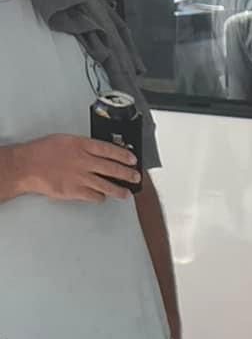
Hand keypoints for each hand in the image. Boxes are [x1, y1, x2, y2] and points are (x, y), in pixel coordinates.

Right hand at [7, 134, 140, 201]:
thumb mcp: (64, 141)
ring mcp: (81, 177)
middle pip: (113, 169)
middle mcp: (84, 161)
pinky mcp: (77, 191)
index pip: (109, 150)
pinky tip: (102, 196)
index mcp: (80, 145)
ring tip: (126, 193)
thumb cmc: (42, 152)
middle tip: (136, 177)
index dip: (123, 155)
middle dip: (128, 174)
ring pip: (108, 186)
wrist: (27, 166)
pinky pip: (95, 196)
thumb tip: (98, 153)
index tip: (133, 160)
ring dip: (120, 190)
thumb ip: (82, 147)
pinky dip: (101, 197)